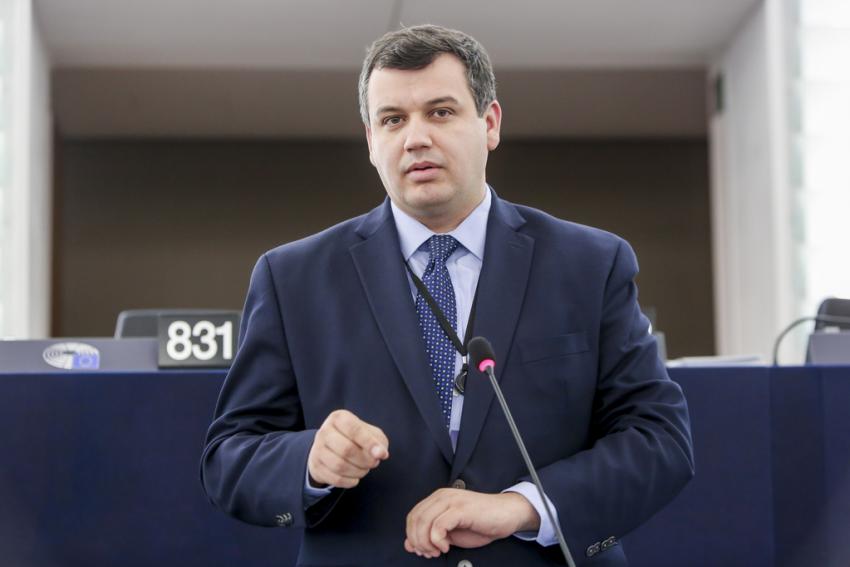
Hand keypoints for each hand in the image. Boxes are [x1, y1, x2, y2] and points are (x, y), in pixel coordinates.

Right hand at [307, 409, 388, 488]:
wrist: (332, 448)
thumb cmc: (356, 439)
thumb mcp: (370, 434)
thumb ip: (378, 442)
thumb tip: (380, 453)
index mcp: (339, 418)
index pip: (354, 430)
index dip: (369, 443)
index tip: (382, 454)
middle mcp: (325, 431)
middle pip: (346, 449)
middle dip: (365, 460)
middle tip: (374, 463)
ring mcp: (317, 449)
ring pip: (339, 466)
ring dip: (358, 471)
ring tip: (364, 469)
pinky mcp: (316, 466)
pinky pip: (335, 478)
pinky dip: (349, 481)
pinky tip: (355, 477)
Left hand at [404, 489, 539, 557]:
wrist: (507, 514)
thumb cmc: (481, 523)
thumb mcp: (451, 533)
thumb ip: (431, 536)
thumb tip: (410, 545)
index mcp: (438, 499)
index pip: (412, 516)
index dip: (412, 536)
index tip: (421, 550)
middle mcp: (442, 496)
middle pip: (415, 519)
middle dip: (417, 541)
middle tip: (429, 553)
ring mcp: (451, 500)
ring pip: (424, 521)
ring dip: (426, 542)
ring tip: (437, 551)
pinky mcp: (461, 508)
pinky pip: (439, 524)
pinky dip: (437, 539)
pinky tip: (446, 546)